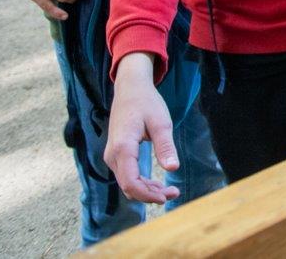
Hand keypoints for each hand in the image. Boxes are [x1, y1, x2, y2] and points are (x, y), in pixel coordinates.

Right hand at [104, 52, 179, 203]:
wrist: (130, 89)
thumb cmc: (147, 103)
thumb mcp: (161, 123)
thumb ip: (166, 146)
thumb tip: (173, 168)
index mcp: (122, 147)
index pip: (130, 182)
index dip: (147, 194)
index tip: (166, 196)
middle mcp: (112, 155)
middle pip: (128, 186)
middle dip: (150, 195)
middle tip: (174, 193)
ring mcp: (112, 155)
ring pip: (126, 183)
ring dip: (146, 190)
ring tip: (169, 191)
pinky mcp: (116, 154)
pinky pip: (126, 175)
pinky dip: (141, 183)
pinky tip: (156, 184)